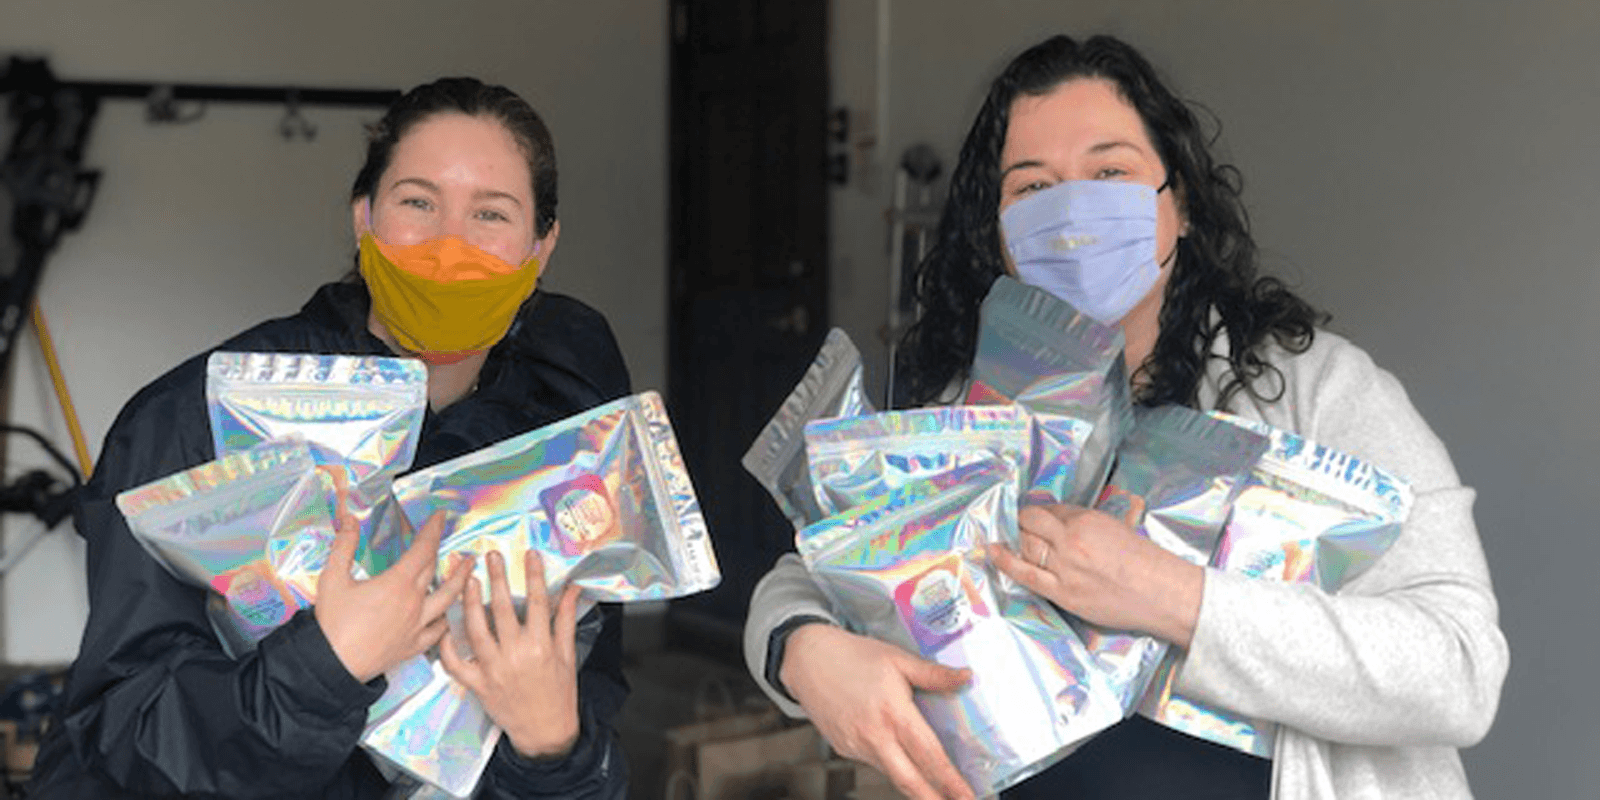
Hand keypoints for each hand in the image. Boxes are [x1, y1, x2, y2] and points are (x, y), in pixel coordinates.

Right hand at [314, 499, 473, 682]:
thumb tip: (349, 520)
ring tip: (470, 573)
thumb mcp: (332, 578)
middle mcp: (414, 603)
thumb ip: (343, 545)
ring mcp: (416, 626)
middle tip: (456, 543)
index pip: (423, 549)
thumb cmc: (332, 624)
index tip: (441, 517)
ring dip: (460, 583)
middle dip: (447, 554)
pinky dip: (446, 622)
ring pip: (447, 600)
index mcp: (397, 583)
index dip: (434, 530)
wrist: (331, 666)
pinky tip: (448, 618)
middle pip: (436, 572)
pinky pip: (438, 632)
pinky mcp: (413, 646)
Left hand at [440, 549, 580, 760]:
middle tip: (492, 556)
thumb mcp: (568, 654)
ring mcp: (494, 670)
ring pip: (477, 630)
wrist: (545, 730)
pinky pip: (457, 663)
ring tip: (468, 580)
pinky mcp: (478, 685)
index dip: (532, 576)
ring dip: (470, 602)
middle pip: (503, 609)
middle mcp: (516, 655)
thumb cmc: (559, 692)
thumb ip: (566, 619)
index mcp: (541, 646)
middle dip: (498, 579)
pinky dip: (449, 646)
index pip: (537, 602)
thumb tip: (572, 589)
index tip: (528, 554)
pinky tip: (447, 627)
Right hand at [779, 623, 974, 799]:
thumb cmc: (855, 655)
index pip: (930, 757)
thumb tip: (967, 677)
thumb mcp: (898, 659)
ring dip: (916, 785)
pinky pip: (875, 762)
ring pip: (893, 774)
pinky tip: (904, 759)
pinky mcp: (844, 748)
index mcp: (894, 713)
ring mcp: (856, 745)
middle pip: (910, 782)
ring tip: (938, 791)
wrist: (807, 659)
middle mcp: (875, 736)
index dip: (952, 782)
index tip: (969, 797)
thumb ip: (933, 674)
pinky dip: (893, 764)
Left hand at [989, 504, 1201, 646]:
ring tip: (1001, 535)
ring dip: (1011, 538)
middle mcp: (1071, 540)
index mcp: (1086, 520)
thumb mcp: (1115, 527)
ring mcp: (1065, 568)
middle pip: (1031, 524)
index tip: (1031, 516)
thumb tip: (1058, 522)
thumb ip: (1084, 523)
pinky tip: (993, 552)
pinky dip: (1006, 561)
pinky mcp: (1063, 593)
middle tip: (1011, 523)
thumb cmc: (1146, 561)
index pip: (1049, 510)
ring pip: (1025, 545)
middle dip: (1019, 522)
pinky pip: (1025, 574)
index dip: (1037, 513)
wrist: (1163, 594)